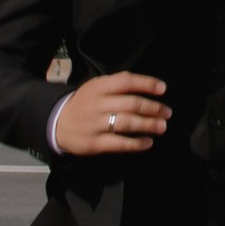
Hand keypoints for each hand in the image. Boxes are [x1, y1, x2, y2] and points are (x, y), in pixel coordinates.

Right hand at [51, 72, 170, 156]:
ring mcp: (96, 124)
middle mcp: (98, 104)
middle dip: (153, 108)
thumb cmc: (85, 104)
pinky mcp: (95, 143)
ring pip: (127, 123)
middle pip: (131, 104)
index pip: (126, 81)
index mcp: (99, 87)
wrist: (58, 123)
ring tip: (162, 126)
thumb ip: (117, 85)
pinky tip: (148, 143)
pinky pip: (119, 143)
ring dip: (148, 125)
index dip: (146, 84)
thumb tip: (148, 86)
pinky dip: (136, 144)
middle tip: (167, 112)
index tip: (163, 89)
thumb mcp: (95, 87)